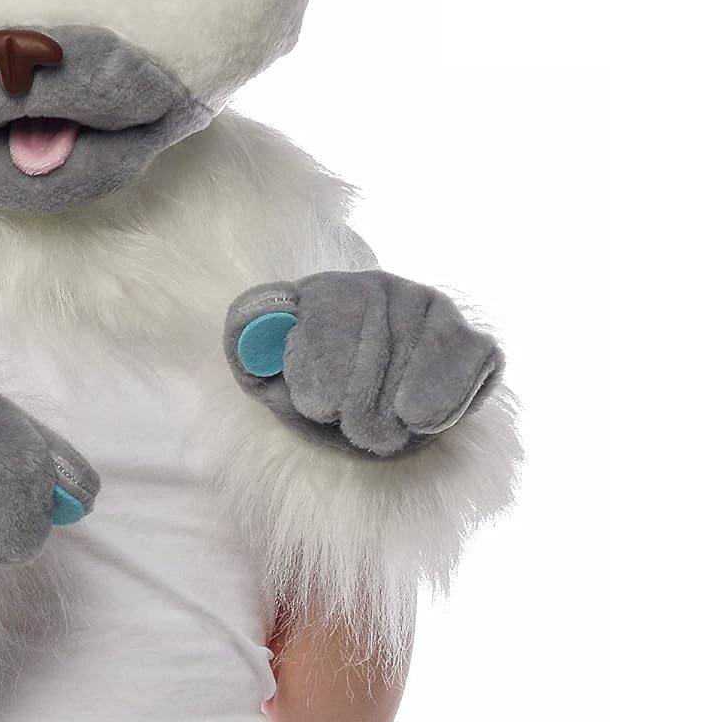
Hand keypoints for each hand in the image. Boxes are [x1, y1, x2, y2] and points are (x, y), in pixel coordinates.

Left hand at [224, 270, 501, 457]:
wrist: (367, 418)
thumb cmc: (314, 395)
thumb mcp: (268, 377)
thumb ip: (250, 345)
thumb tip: (255, 322)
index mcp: (324, 291)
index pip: (328, 307)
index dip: (321, 360)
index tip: (316, 406)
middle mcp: (379, 287)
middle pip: (377, 333)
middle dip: (360, 397)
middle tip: (352, 431)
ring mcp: (429, 308)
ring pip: (422, 350)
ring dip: (398, 406)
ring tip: (380, 434)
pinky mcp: (471, 340)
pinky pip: (470, 360)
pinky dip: (447, 398)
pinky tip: (421, 420)